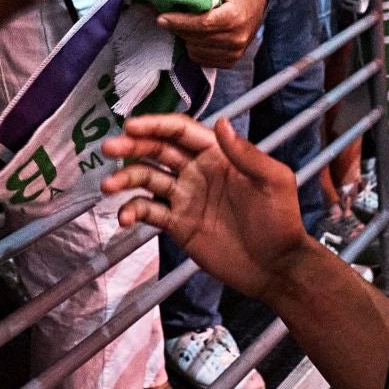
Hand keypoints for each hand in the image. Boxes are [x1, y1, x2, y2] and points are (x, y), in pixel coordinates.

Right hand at [102, 115, 314, 300]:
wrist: (276, 267)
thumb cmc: (280, 220)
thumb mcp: (273, 181)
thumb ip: (246, 154)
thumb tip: (221, 122)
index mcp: (218, 154)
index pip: (180, 131)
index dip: (155, 125)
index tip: (131, 126)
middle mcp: (197, 171)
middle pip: (157, 150)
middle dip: (132, 147)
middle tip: (108, 148)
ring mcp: (185, 197)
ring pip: (147, 179)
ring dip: (126, 179)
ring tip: (108, 186)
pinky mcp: (178, 224)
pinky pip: (149, 212)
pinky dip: (133, 211)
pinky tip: (125, 218)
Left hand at [160, 0, 266, 68]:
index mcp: (235, 16)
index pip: (202, 24)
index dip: (179, 22)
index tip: (161, 18)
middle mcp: (238, 37)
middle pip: (197, 38)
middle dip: (178, 28)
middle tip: (166, 18)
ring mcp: (236, 51)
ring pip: (196, 51)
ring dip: (186, 38)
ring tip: (184, 25)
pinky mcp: (232, 60)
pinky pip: (203, 60)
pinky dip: (194, 48)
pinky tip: (195, 36)